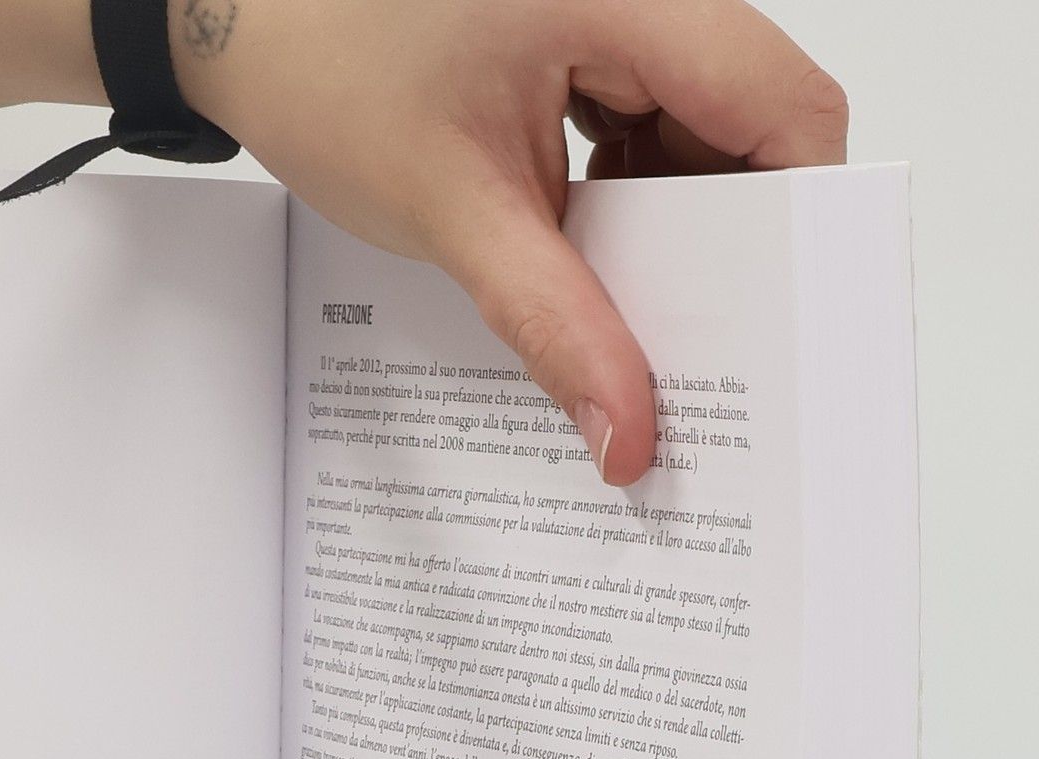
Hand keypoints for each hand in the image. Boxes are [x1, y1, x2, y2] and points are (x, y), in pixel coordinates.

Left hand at [171, 0, 848, 483]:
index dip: (796, 216)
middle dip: (726, 238)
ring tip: (633, 312)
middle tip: (698, 347)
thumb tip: (629, 432)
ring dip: (672, 224)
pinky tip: (593, 261)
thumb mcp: (457, 216)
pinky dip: (629, 197)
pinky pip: (642, 123)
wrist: (248, 31)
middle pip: (748, 122)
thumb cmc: (330, 80)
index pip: (782, 105)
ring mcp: (612, 10)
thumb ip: (555, 324)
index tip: (774, 320)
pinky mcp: (580, 39)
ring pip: (697, 130)